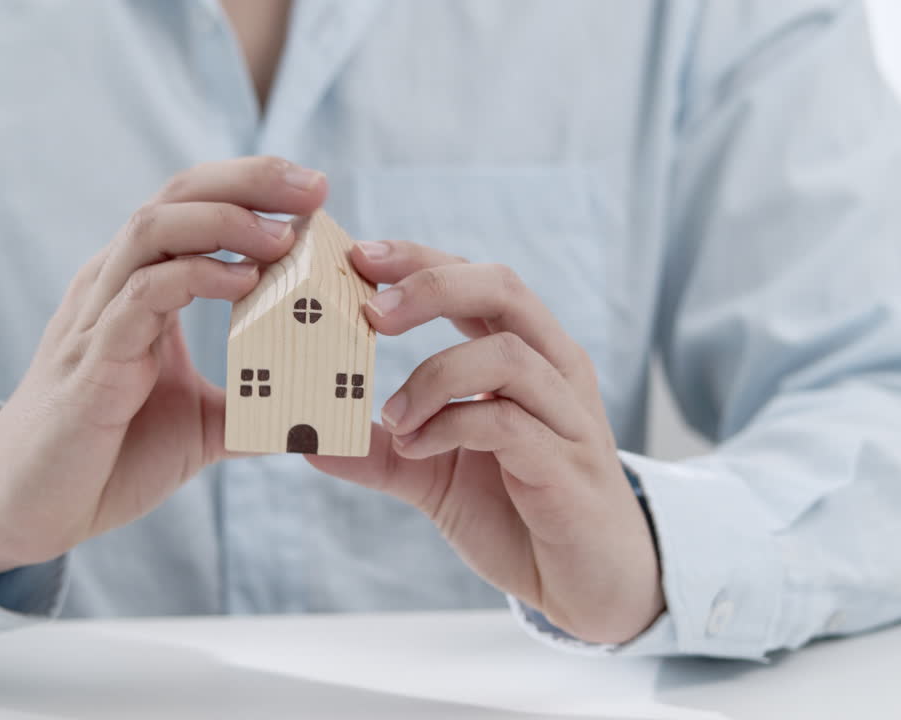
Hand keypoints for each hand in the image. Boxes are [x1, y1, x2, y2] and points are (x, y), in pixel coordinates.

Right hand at [0, 157, 326, 578]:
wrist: (32, 507)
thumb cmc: (110, 456)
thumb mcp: (202, 424)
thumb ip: (251, 405)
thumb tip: (313, 415)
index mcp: (139, 287)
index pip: (193, 205)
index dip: (253, 187)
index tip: (316, 193)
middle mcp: (114, 286)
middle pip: (177, 196)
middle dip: (250, 181)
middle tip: (314, 188)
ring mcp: (98, 317)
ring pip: (153, 229)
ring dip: (226, 221)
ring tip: (283, 235)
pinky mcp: (92, 360)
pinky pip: (142, 295)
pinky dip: (196, 277)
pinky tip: (245, 283)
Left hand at [309, 240, 664, 643]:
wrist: (589, 586)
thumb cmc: (519, 515)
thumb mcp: (436, 475)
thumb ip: (383, 453)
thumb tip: (310, 443)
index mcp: (526, 355)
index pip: (476, 280)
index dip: (419, 261)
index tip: (358, 258)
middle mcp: (555, 369)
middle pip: (502, 288)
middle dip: (430, 286)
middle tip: (369, 313)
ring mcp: (567, 413)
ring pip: (505, 353)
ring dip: (434, 377)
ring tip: (392, 417)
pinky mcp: (567, 463)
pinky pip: (507, 421)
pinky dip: (450, 426)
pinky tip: (417, 448)